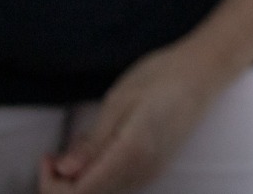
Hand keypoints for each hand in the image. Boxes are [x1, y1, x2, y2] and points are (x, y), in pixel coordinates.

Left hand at [37, 41, 228, 193]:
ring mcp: (150, 172)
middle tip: (54, 152)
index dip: (52, 184)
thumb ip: (93, 142)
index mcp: (131, 155)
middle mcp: (142, 172)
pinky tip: (98, 147)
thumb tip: (63, 171)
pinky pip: (117, 183)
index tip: (47, 157)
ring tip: (79, 144)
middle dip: (62, 183)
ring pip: (103, 192)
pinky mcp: (153, 167)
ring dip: (80, 178)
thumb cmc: (162, 77)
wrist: (205, 70)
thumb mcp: (119, 102)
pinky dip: (97, 173)